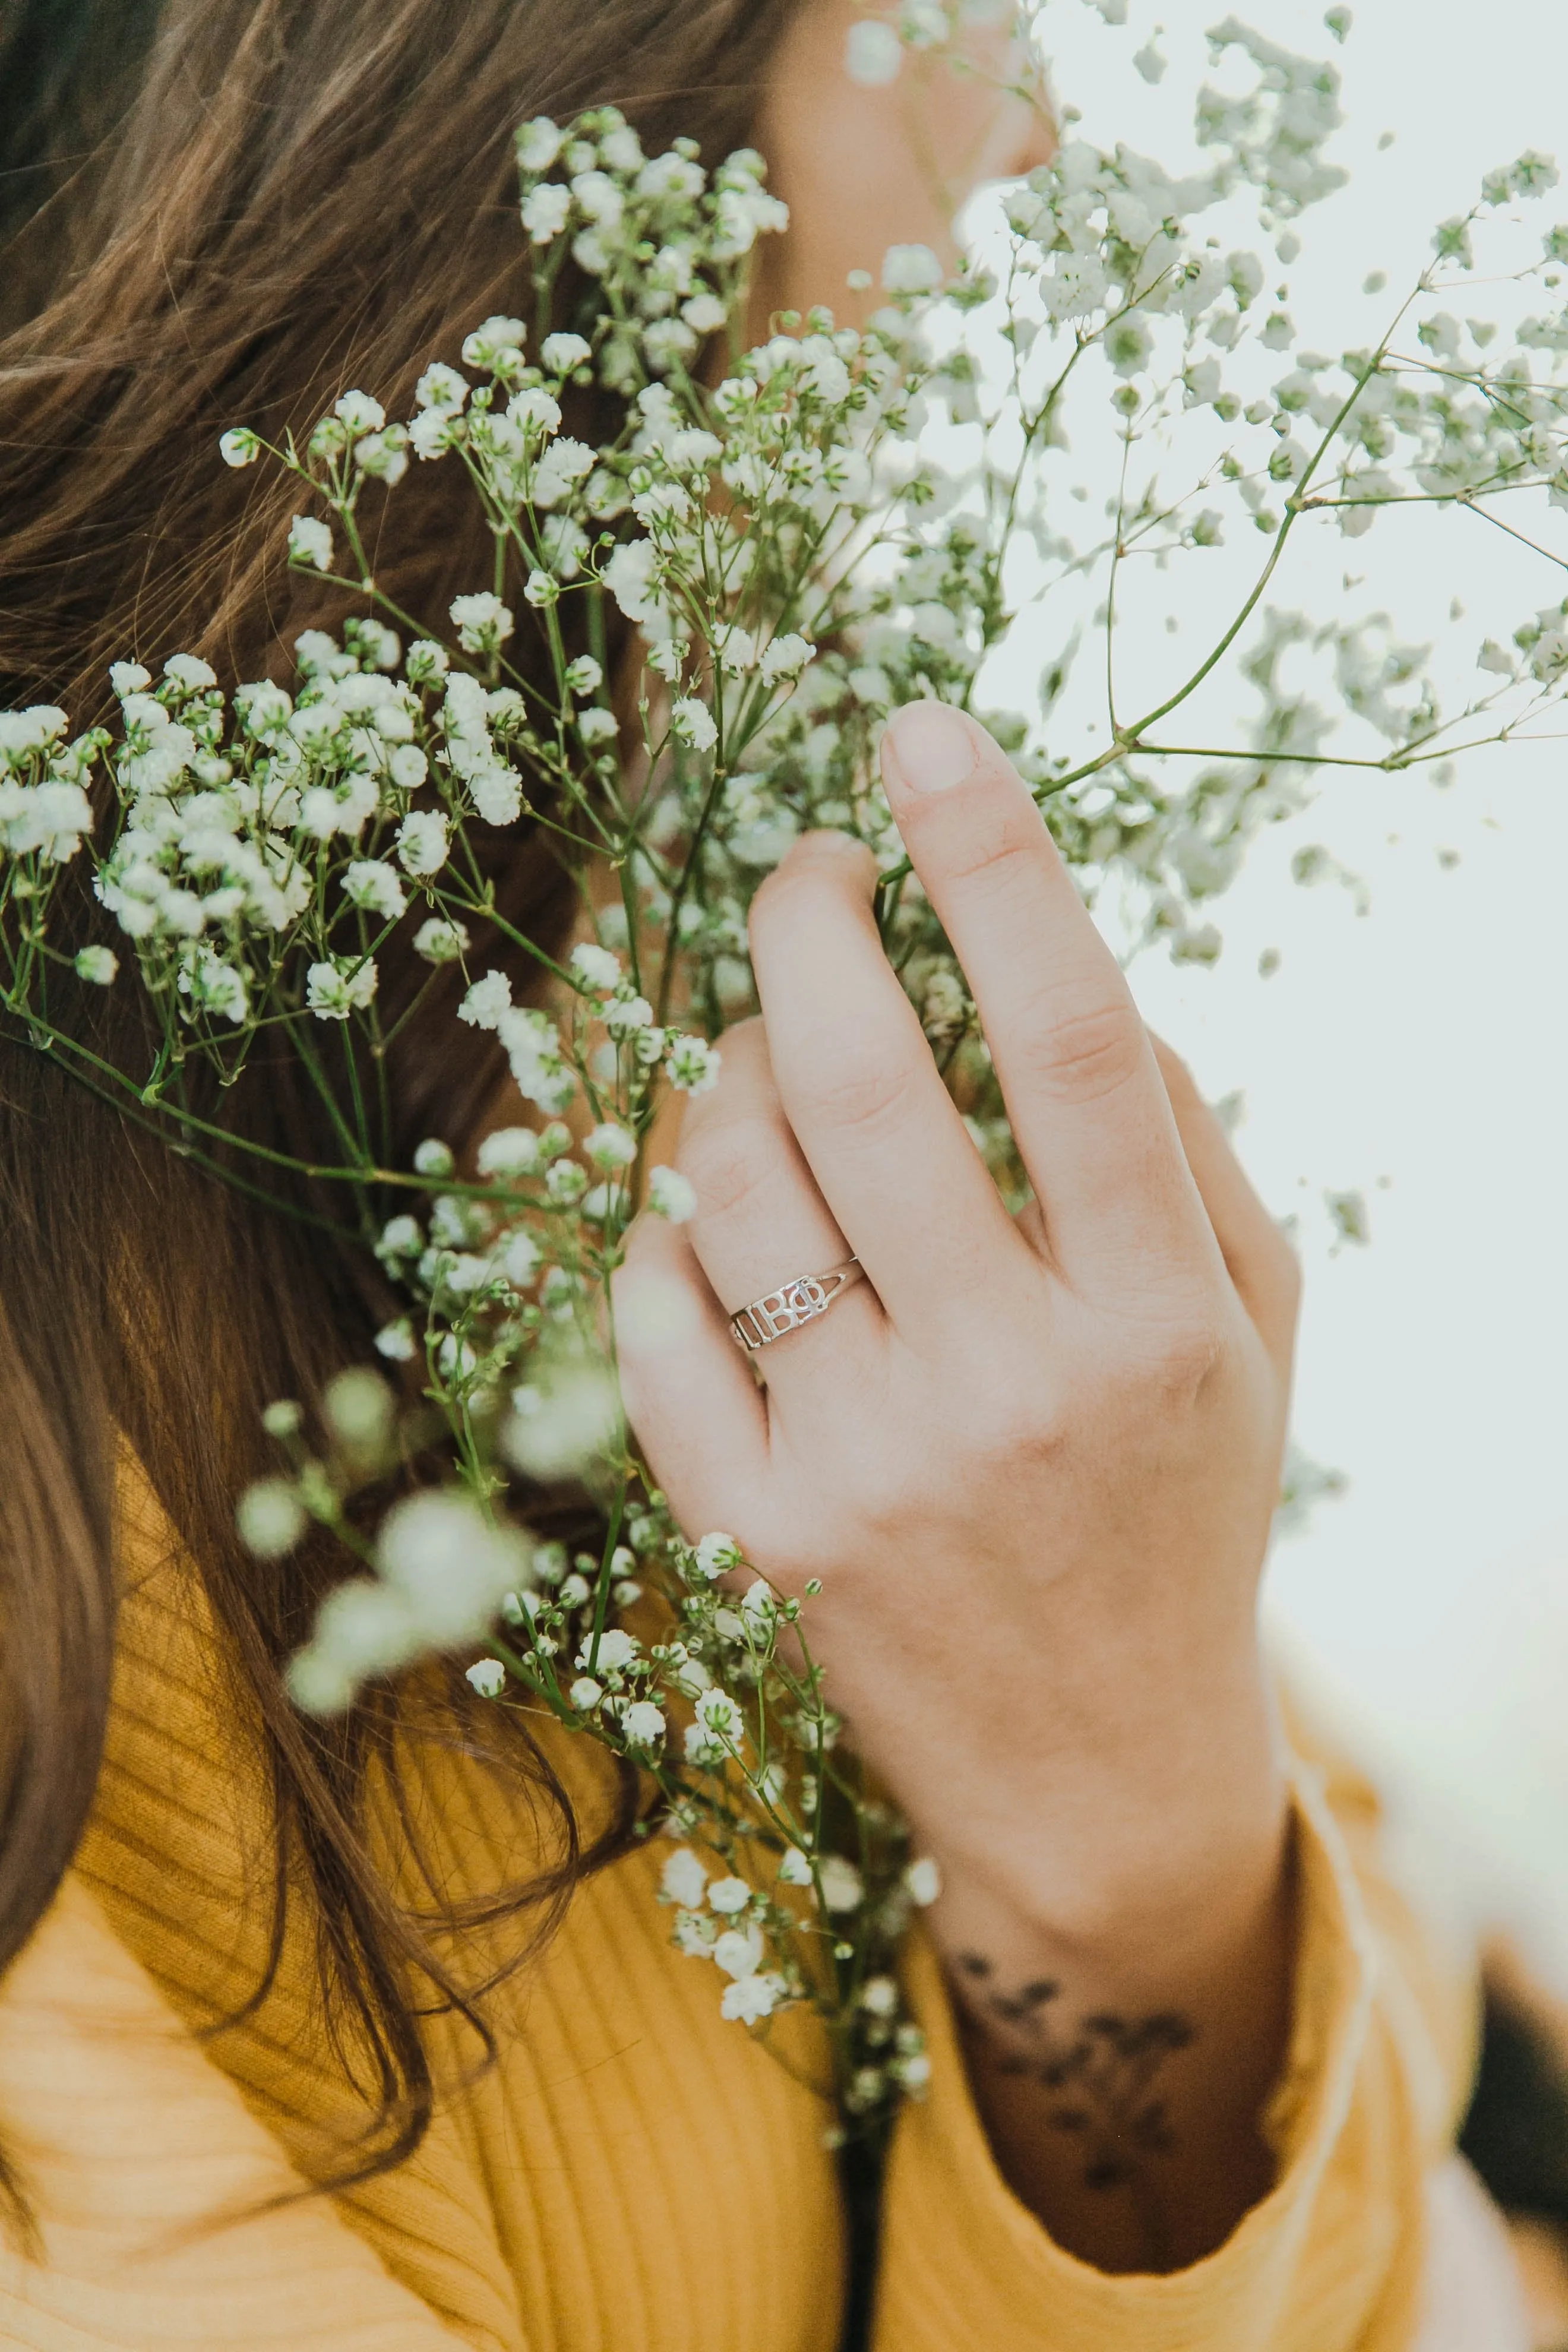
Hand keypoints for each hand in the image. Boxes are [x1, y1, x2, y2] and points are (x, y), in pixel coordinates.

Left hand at [616, 700, 1300, 2265]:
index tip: (923, 732)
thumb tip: (1069, 974)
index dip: (995, 864)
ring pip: (734, 1189)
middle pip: (865, 1090)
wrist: (1103, 1770)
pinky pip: (655, 1326)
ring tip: (759, 1059)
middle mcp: (1014, 1384)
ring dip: (723, 1075)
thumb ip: (1181, 1152)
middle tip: (800, 871)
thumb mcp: (1248, 1333)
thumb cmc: (1181, 1508)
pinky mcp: (766, 1537)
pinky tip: (710, 1228)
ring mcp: (874, 1468)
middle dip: (803, 930)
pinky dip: (663, 1237)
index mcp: (1159, 1315)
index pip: (1074, 1044)